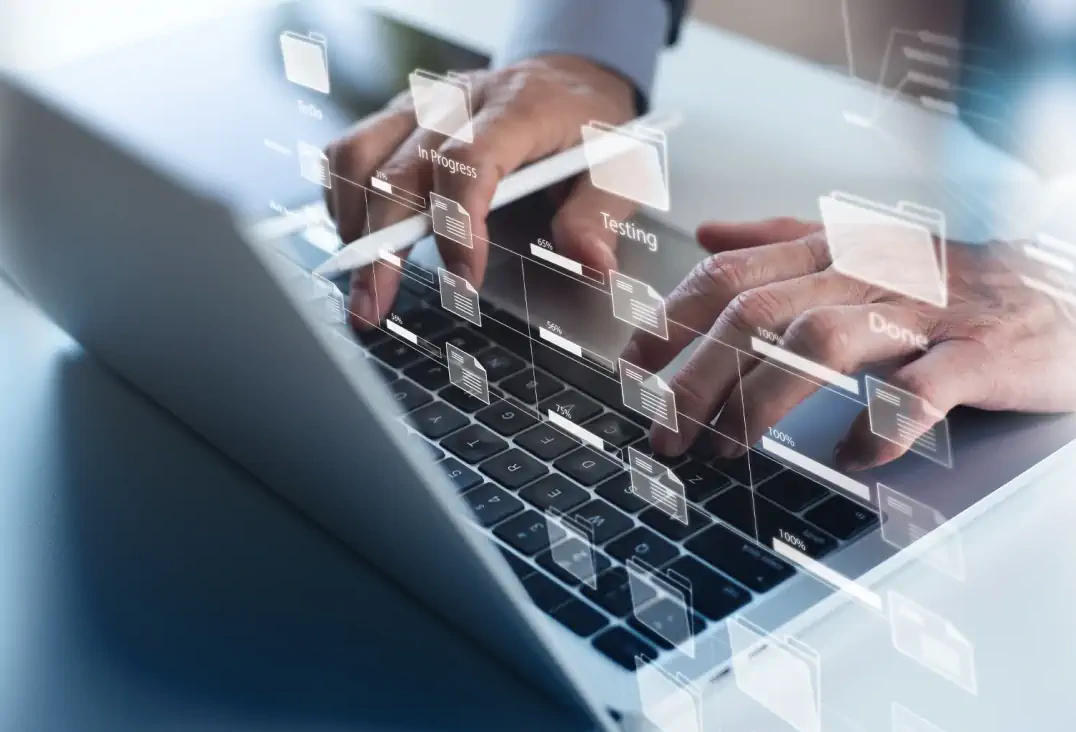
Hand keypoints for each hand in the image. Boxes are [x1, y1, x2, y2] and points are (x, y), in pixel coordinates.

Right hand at [324, 55, 636, 328]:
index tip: (463, 281)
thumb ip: (598, 216)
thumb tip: (592, 266)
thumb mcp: (617, 168)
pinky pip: (350, 149)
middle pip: (399, 170)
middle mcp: (459, 102)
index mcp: (517, 109)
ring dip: (352, 222)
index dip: (458, 225)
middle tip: (374, 306)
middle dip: (381, 246)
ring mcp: (421, 106)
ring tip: (362, 280)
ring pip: (359, 156)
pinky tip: (358, 236)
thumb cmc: (590, 127)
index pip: (469, 164)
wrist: (570, 78)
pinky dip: (343, 196)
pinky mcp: (399, 116)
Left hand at [622, 218, 1075, 470]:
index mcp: (833, 249)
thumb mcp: (859, 247)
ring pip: (822, 342)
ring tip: (727, 451)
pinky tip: (854, 457)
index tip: (633, 372)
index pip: (729, 277)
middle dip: (696, 376)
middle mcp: (868, 271)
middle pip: (757, 313)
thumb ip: (780, 239)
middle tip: (663, 433)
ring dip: (762, 400)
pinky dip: (884, 423)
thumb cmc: (951, 280)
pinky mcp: (981, 351)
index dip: (671, 324)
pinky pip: (922, 386)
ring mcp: (925, 309)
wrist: (1067, 287)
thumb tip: (707, 236)